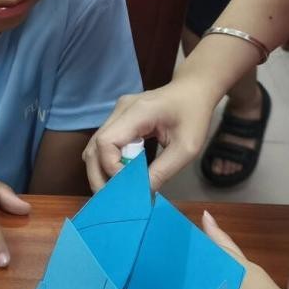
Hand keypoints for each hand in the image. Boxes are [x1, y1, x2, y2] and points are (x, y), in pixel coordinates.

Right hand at [82, 75, 216, 191]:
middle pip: (94, 146)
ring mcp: (117, 113)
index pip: (106, 142)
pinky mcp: (119, 119)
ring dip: (101, 170)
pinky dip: (108, 162)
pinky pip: (105, 143)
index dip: (111, 167)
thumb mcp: (186, 148)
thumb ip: (163, 171)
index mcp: (137, 112)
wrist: (194, 89)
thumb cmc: (194, 115)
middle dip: (99, 175)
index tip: (128, 186)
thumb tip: (142, 195)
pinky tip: (121, 176)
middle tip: (112, 199)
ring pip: (95, 146)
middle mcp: (120, 110)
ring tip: (115, 191)